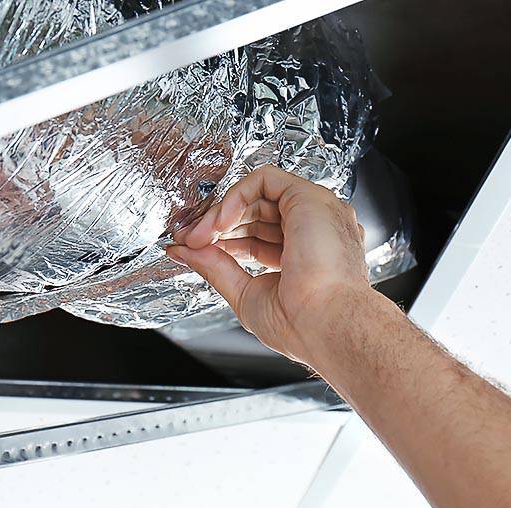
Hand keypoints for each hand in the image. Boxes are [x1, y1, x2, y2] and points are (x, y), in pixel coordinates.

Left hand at [167, 165, 369, 367]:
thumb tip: (184, 252)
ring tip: (197, 236)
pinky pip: (264, 180)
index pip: (256, 237)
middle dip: (215, 225)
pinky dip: (235, 197)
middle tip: (187, 240)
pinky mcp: (310, 197)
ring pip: (258, 195)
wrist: (325, 325)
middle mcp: (314, 231)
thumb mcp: (245, 293)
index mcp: (306, 256)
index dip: (223, 240)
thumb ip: (215, 267)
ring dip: (220, 214)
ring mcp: (315, 212)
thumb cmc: (301, 323)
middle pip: (255, 213)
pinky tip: (219, 223)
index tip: (192, 248)